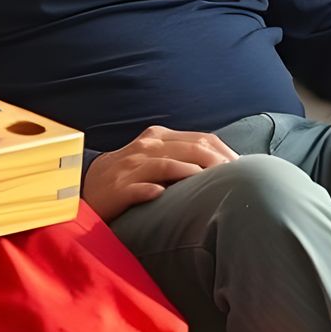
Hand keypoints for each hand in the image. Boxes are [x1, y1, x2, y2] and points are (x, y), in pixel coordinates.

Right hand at [81, 126, 237, 220]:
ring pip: (167, 165)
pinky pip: (138, 188)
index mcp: (158, 137)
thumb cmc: (129, 174)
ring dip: (192, 174)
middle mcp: (145, 148)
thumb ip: (183, 155)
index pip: (200, 138)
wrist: (86, 186)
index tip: (245, 168)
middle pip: (189, 149)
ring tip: (213, 185)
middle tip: (238, 179)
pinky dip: (152, 190)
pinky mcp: (117, 190)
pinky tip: (162, 194)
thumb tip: (225, 166)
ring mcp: (130, 168)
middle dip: (218, 163)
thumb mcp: (154, 156)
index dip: (225, 152)